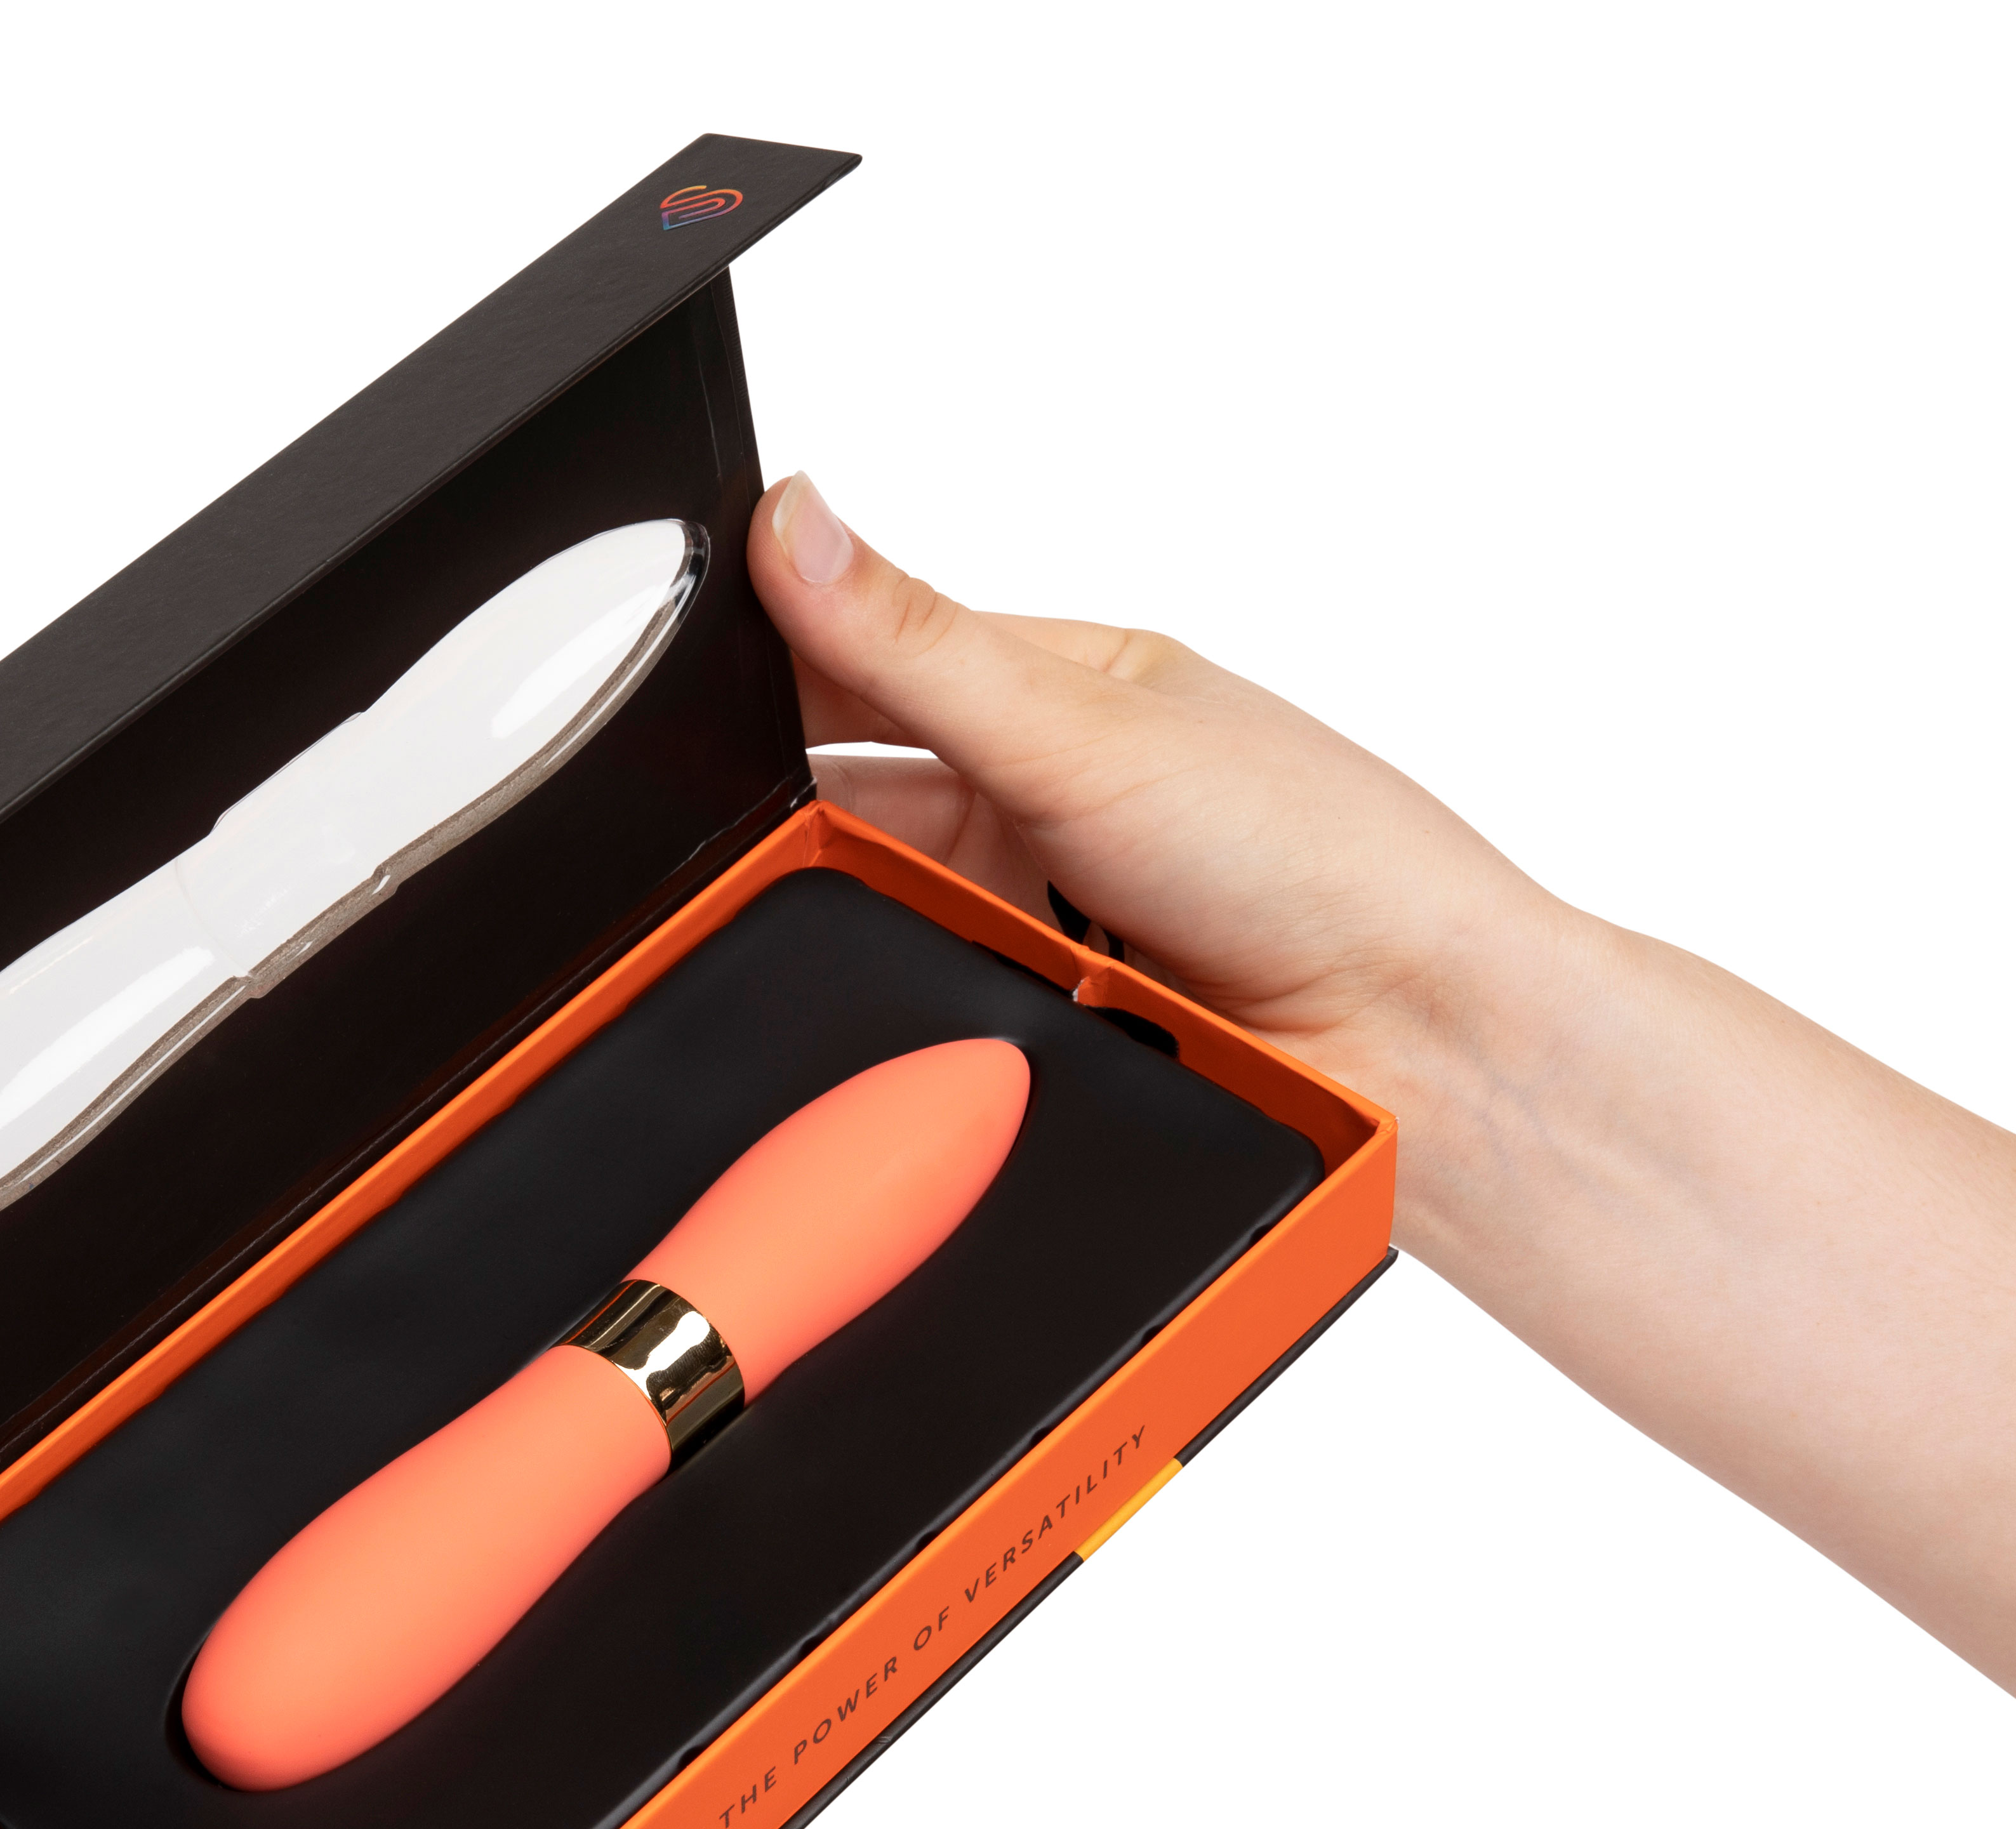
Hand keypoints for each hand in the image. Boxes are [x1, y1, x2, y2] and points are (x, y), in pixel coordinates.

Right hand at [748, 471, 1583, 1127]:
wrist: (1412, 1045)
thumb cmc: (1313, 857)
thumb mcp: (1087, 724)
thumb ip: (919, 641)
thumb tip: (791, 520)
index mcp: (1047, 689)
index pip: (855, 659)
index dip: (762, 668)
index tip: (679, 685)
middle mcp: (1024, 800)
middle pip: (839, 803)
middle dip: (796, 823)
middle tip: (759, 840)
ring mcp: (1017, 916)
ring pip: (863, 919)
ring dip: (857, 924)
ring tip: (884, 926)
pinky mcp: (1016, 1025)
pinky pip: (908, 1012)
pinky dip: (902, 1010)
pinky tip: (913, 1004)